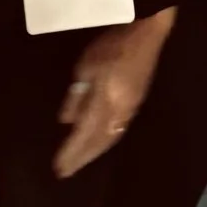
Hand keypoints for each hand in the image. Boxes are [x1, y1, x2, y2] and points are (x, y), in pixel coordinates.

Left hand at [53, 9, 173, 176]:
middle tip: (67, 171)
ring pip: (110, 139)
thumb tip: (67, 120)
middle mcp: (119, 112)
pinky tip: (99, 143)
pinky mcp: (135, 104)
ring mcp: (130, 109)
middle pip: (99, 142)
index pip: (84, 134)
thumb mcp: (87, 65)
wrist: (147, 35)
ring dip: (94, 153)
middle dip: (82, 158)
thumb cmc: (113, 45)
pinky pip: (118, 131)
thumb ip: (77, 95)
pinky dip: (106, 142)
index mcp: (106, 101)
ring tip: (80, 162)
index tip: (59, 167)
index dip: (71, 152)